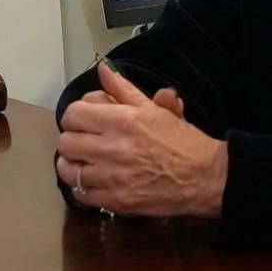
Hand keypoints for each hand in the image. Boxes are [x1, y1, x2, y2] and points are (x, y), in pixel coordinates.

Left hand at [56, 61, 226, 218]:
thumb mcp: (155, 110)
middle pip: (67, 142)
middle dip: (73, 139)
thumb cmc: (182, 141)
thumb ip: (124, 89)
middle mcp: (114, 147)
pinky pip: (80, 194)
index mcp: (124, 120)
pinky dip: (82, 188)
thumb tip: (104, 69)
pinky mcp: (116, 201)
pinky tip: (94, 181)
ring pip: (68, 170)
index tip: (83, 120)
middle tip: (84, 141)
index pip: (74, 114)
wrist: (204, 176)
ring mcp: (113, 177)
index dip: (75, 116)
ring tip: (84, 163)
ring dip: (73, 165)